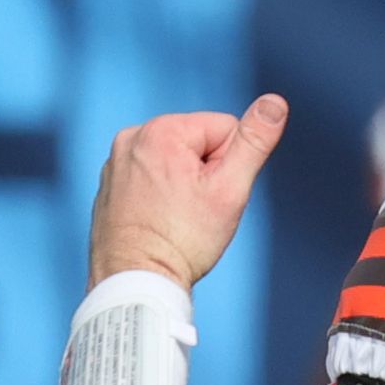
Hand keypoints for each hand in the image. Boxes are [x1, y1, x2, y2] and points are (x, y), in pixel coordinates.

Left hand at [88, 96, 287, 291]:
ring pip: (173, 161)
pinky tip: (158, 222)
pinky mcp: (109, 183)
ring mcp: (116, 160)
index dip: (230, 167)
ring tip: (175, 219)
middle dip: (205, 175)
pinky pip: (149, 177)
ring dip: (183, 186)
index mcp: (163, 131)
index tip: (211, 198)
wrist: (134, 281)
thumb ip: (254, 142)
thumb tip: (275, 103)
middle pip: (197, 144)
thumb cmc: (183, 241)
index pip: (225, 130)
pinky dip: (159, 196)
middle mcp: (133, 137)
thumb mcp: (230, 190)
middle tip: (194, 212)